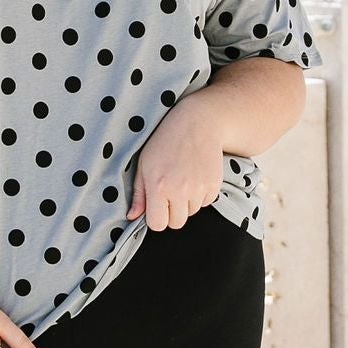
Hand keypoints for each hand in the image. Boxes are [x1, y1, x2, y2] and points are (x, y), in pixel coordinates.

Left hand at [130, 94, 224, 230]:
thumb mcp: (144, 164)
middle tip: (170, 191)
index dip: (156, 217)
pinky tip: (196, 175)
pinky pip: (206, 202)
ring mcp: (199, 189)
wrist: (197, 122)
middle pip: (176, 223)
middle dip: (172, 212)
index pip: (158, 225)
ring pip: (192, 212)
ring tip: (183, 178)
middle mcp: (180, 191)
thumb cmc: (165, 141)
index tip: (157, 205)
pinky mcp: (214, 185)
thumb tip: (133, 217)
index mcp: (158, 187)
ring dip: (187, 202)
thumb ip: (139, 194)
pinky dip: (201, 194)